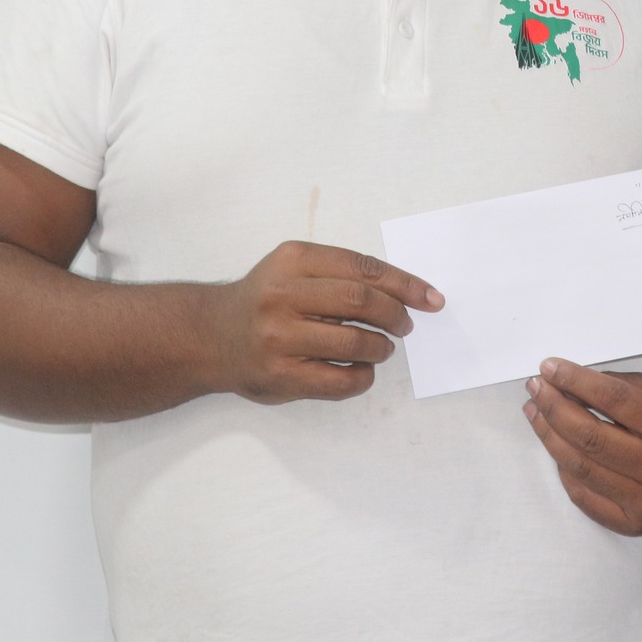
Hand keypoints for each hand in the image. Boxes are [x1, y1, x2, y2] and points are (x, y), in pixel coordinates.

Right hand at [208, 240, 442, 403]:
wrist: (210, 336)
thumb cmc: (264, 299)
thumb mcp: (293, 268)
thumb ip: (341, 273)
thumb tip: (406, 292)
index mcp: (293, 260)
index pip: (363, 268)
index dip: (404, 284)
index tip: (431, 298)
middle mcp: (283, 296)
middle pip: (361, 302)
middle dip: (396, 315)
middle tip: (405, 326)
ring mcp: (279, 338)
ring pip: (354, 343)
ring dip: (381, 348)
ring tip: (382, 348)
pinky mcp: (280, 376)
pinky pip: (339, 381)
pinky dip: (362, 378)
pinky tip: (362, 371)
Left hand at [524, 358, 641, 535]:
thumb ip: (618, 387)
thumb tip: (566, 382)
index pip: (612, 398)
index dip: (574, 380)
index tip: (548, 367)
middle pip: (589, 436)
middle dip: (553, 407)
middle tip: (536, 388)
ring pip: (579, 467)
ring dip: (549, 435)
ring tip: (535, 412)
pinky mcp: (633, 524)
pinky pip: (582, 495)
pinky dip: (563, 469)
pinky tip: (556, 446)